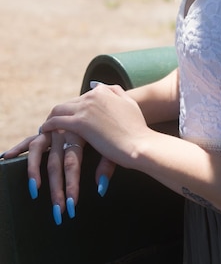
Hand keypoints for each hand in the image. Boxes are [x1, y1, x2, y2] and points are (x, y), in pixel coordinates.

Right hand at [1, 116, 115, 224]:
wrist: (110, 105)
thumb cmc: (114, 130)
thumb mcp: (114, 144)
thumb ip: (107, 165)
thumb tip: (101, 187)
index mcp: (81, 129)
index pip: (72, 162)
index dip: (71, 184)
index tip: (71, 204)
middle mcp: (64, 128)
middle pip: (55, 161)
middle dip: (56, 188)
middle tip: (58, 210)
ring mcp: (54, 127)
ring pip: (38, 149)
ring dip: (34, 171)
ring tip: (34, 189)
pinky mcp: (48, 128)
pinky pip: (32, 139)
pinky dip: (20, 147)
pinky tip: (7, 156)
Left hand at [41, 83, 150, 169]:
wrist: (140, 144)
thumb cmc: (137, 129)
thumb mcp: (129, 103)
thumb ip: (116, 92)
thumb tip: (102, 86)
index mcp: (104, 91)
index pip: (82, 97)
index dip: (75, 107)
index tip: (70, 116)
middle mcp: (93, 96)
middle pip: (69, 103)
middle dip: (61, 113)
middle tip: (54, 124)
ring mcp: (85, 108)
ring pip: (59, 109)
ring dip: (51, 118)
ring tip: (47, 127)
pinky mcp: (80, 123)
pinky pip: (56, 122)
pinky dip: (48, 126)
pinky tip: (44, 132)